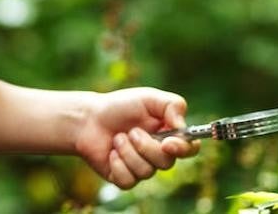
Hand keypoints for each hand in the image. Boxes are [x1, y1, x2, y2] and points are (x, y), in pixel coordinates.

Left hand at [74, 88, 198, 188]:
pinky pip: (128, 180)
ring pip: (146, 172)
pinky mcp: (124, 178)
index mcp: (168, 136)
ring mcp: (141, 168)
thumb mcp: (148, 98)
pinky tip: (111, 152)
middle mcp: (158, 154)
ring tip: (118, 138)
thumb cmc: (120, 106)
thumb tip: (183, 127)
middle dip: (146, 147)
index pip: (189, 149)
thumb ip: (172, 105)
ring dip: (128, 151)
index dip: (183, 149)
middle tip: (131, 132)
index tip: (168, 143)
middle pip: (167, 163)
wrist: (88, 118)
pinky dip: (117, 164)